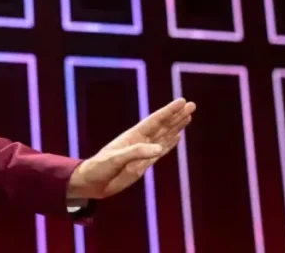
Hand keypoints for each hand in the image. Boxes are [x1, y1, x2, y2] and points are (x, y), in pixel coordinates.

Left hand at [66, 98, 195, 200]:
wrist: (92, 183)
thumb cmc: (99, 168)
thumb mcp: (115, 160)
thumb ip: (136, 153)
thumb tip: (159, 148)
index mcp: (132, 136)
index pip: (154, 121)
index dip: (168, 111)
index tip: (182, 101)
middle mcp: (140, 141)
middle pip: (162, 126)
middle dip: (176, 116)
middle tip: (192, 104)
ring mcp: (142, 152)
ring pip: (164, 136)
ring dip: (176, 126)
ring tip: (188, 116)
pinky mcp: (144, 164)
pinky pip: (161, 151)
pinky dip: (170, 143)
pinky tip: (177, 136)